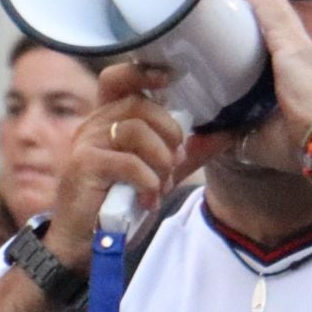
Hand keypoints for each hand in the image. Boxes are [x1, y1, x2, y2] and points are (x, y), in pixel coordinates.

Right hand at [44, 62, 207, 269]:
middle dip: (169, 132)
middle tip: (175, 160)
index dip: (142, 72)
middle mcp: (95, 123)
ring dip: (160, 159)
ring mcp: (87, 143)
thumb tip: (228, 132)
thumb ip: (187, 151)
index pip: (118, 78)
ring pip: (135, 131)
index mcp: (109, 118)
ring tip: (160, 183)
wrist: (82, 239)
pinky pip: (128, 162)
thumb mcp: (160, 171)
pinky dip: (148, 181)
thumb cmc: (119, 201)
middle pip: (139, 105)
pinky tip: (147, 198)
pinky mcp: (85, 166)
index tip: (169, 78)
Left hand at [229, 0, 311, 152]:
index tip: (240, 4)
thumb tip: (200, 138)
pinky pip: (270, 8)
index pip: (270, 37)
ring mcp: (298, 46)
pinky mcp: (293, 45)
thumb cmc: (304, 145)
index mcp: (294, 71)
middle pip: (270, 14)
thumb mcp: (256, 137)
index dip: (256, 16)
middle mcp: (299, 52)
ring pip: (269, 4)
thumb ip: (230, 133)